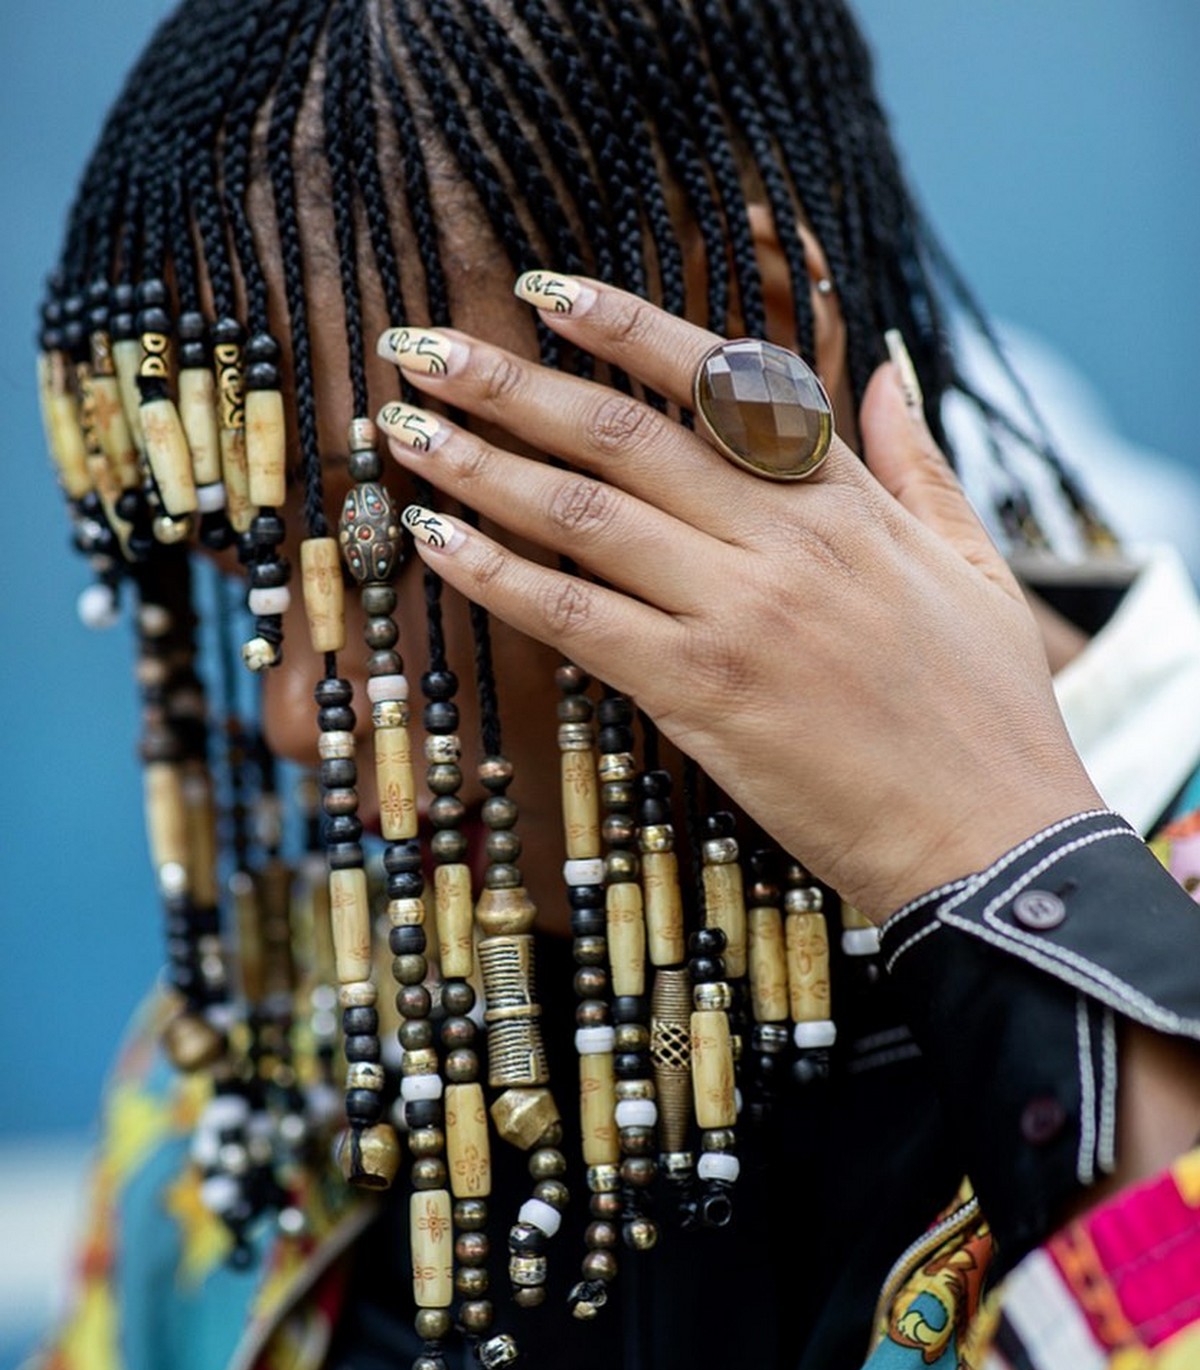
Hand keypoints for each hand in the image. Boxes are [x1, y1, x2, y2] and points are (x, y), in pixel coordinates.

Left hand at [375, 275, 1101, 920]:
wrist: (990, 837)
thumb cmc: (988, 711)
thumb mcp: (974, 567)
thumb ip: (918, 463)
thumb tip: (887, 371)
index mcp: (847, 497)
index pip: (719, 378)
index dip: (621, 323)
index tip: (544, 289)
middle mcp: (783, 536)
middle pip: (621, 434)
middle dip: (509, 383)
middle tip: (420, 347)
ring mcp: (737, 610)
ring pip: (582, 513)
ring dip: (479, 464)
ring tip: (399, 431)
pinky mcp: (700, 690)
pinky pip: (575, 616)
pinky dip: (498, 574)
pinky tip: (436, 541)